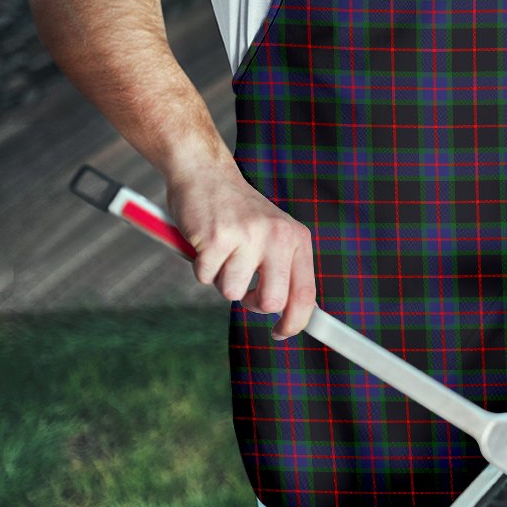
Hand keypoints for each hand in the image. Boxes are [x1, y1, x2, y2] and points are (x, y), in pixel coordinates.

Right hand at [166, 166, 315, 339]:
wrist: (206, 173)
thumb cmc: (238, 212)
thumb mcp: (273, 234)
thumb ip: (284, 269)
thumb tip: (291, 314)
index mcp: (296, 238)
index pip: (305, 293)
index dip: (295, 322)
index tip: (282, 333)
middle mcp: (278, 236)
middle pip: (272, 302)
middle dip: (252, 303)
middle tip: (242, 286)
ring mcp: (248, 236)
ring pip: (232, 292)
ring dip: (221, 278)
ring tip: (222, 251)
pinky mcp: (217, 238)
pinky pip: (205, 277)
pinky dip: (200, 266)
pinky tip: (205, 242)